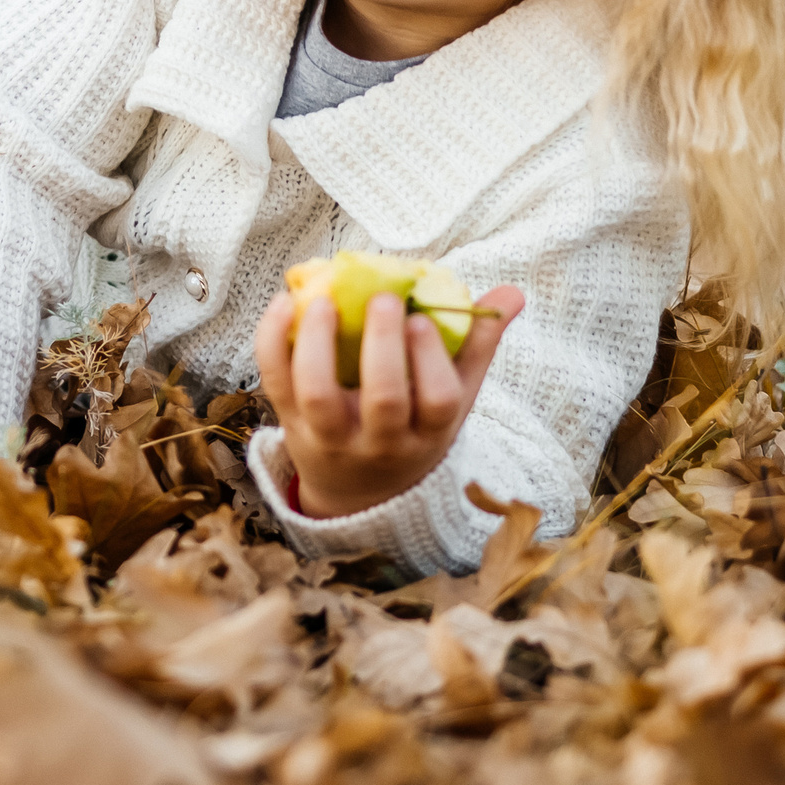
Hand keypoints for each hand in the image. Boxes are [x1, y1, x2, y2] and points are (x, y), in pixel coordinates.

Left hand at [252, 282, 524, 518]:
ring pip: (319, 394)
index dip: (430, 361)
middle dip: (384, 346)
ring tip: (326, 301)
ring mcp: (330, 435)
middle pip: (384, 400)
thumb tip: (512, 293)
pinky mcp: (289, 422)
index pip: (438, 403)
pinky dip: (273, 340)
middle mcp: (379, 442)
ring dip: (319, 342)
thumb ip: (476, 344)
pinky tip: (284, 303)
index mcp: (427, 433)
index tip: (421, 320)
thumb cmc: (411, 427)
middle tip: (384, 298)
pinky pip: (275, 382)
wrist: (355, 491)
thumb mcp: (451, 400)